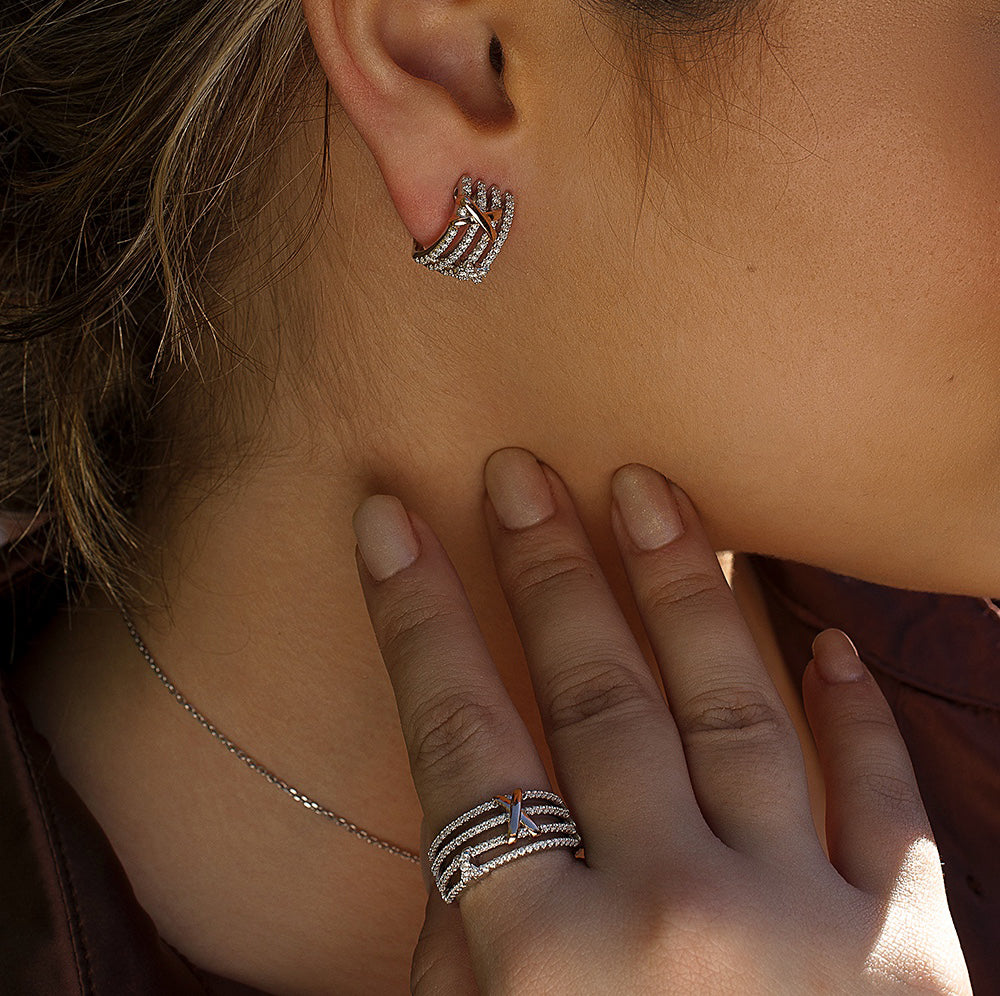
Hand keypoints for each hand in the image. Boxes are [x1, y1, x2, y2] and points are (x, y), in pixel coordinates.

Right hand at [352, 449, 969, 993]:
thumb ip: (461, 961)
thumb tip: (474, 836)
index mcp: (543, 960)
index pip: (461, 737)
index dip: (418, 614)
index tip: (391, 514)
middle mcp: (668, 917)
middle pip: (594, 692)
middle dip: (547, 566)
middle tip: (523, 470)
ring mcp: (801, 922)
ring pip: (732, 705)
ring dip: (684, 585)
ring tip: (650, 490)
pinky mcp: (911, 950)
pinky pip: (879, 794)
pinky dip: (854, 708)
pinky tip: (827, 633)